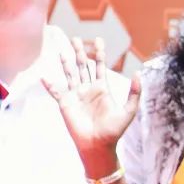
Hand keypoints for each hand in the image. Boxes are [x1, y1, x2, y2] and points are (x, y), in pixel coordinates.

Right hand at [42, 37, 139, 174]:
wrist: (99, 145)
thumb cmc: (114, 131)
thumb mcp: (128, 111)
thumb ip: (134, 93)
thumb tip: (138, 73)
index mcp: (102, 89)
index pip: (100, 67)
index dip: (100, 53)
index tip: (99, 40)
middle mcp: (88, 89)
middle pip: (82, 66)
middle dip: (80, 52)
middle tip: (76, 38)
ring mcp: (76, 95)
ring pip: (69, 74)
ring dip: (65, 63)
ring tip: (62, 49)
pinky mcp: (65, 104)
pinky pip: (56, 92)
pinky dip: (50, 85)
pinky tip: (44, 77)